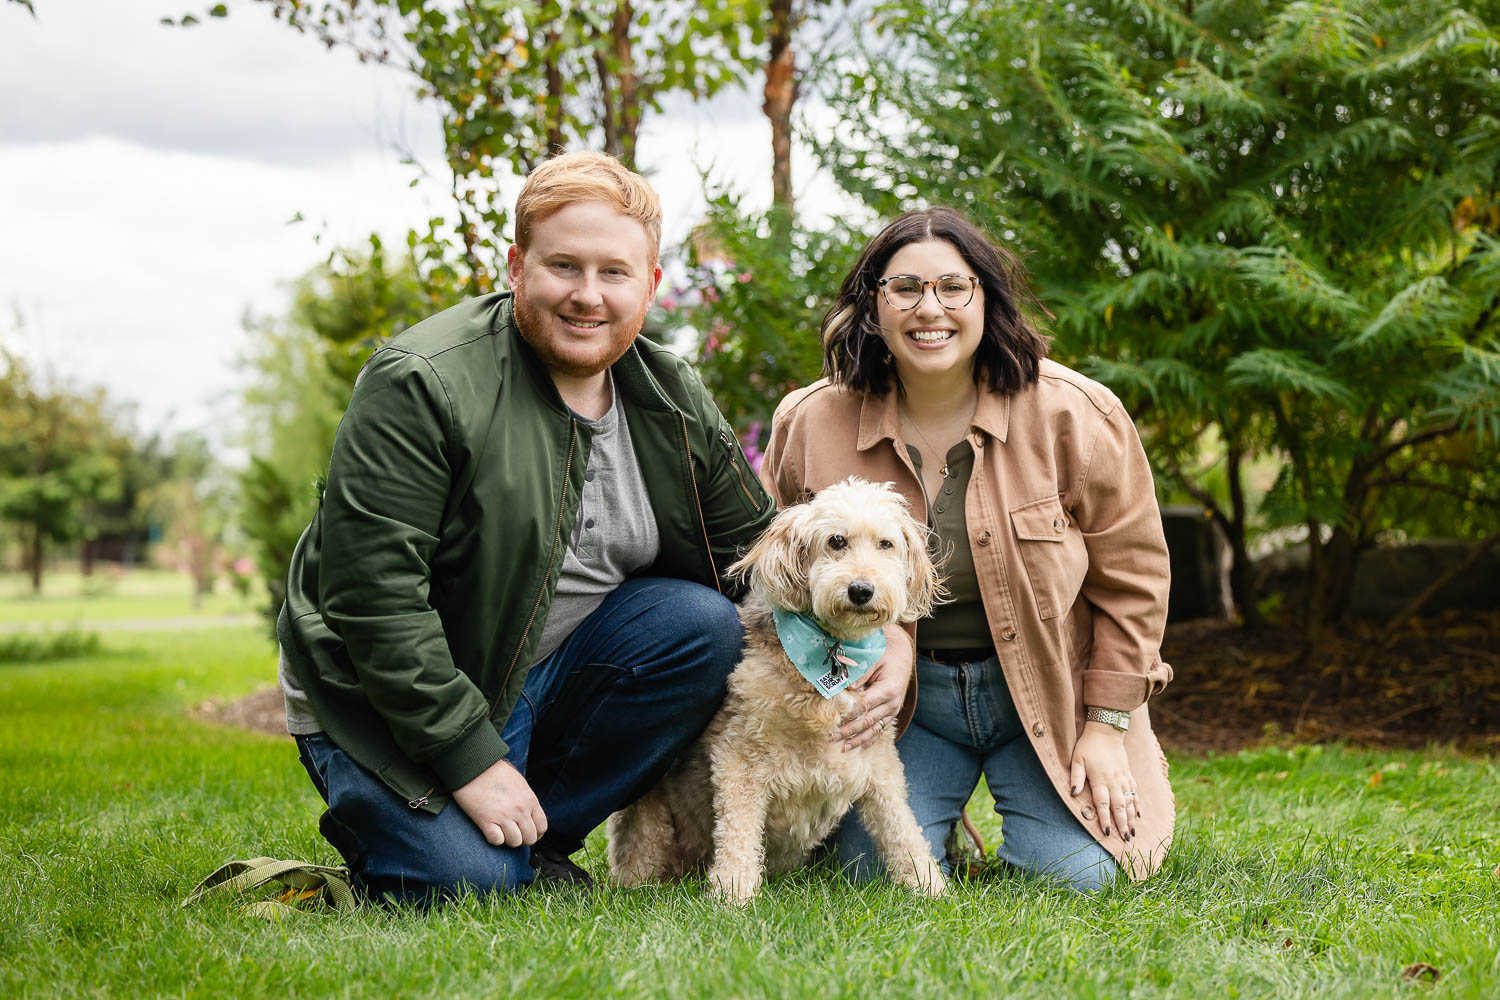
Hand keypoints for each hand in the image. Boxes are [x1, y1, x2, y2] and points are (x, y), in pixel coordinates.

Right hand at [451, 759, 547, 847]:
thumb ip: (526, 799)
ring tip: (502, 831)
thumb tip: (529, 813)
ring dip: (508, 840)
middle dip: (523, 839)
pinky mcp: (486, 821)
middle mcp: (520, 810)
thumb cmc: (495, 771)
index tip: (528, 833)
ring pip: (515, 842)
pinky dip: (494, 839)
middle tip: (513, 833)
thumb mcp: (519, 782)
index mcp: (530, 800)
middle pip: (530, 838)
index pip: (542, 827)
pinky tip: (491, 830)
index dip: (536, 833)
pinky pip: (497, 841)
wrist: (474, 766)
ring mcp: (504, 816)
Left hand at [835, 625, 913, 751]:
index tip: (834, 722)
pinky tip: (859, 748)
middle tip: (832, 737)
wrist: (902, 655)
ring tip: (844, 749)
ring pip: (874, 730)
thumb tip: (847, 688)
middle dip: (849, 731)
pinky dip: (869, 740)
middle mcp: (892, 703)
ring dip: (858, 740)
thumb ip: (861, 674)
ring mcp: (893, 710)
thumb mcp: (874, 659)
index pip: (864, 705)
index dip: (849, 715)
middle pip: (867, 721)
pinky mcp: (891, 714)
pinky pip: (880, 730)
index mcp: (888, 689)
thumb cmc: (886, 654)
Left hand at [1069, 721, 1138, 840]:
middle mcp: (1114, 781)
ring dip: (1131, 818)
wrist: (1106, 730)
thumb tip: (1073, 794)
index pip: (1103, 804)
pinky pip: (1134, 792)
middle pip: (1119, 806)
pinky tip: (1138, 815)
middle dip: (1122, 824)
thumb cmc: (1088, 745)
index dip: (1105, 819)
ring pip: (1129, 801)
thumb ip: (1075, 777)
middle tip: (1126, 840)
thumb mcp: (1077, 759)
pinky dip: (1137, 804)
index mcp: (1100, 779)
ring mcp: (1123, 778)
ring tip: (1133, 832)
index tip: (1108, 833)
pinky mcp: (1128, 774)